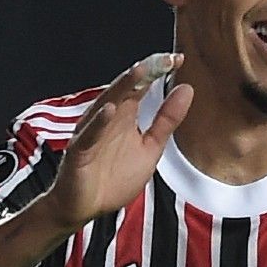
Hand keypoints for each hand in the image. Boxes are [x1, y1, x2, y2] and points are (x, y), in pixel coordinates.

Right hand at [36, 53, 193, 230]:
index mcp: (125, 115)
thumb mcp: (151, 147)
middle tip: (164, 58)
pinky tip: (110, 110)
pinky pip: (89, 135)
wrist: (85, 207)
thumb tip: (186, 89)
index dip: (158, 71)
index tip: (178, 58)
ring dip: (122, 88)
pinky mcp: (79, 152)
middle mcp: (107, 118)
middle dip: (145, 72)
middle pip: (126, 90)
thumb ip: (167, 120)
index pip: (142, 87)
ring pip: (106, 105)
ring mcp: (92, 133)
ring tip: (140, 70)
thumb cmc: (114, 176)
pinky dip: (98, 123)